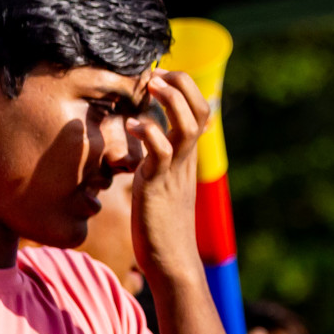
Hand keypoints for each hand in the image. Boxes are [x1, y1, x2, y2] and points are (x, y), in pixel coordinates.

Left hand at [125, 68, 209, 286]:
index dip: (186, 88)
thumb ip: (158, 160)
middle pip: (199, 111)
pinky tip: (133, 125)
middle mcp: (187, 160)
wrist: (170, 260)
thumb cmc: (161, 225)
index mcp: (188, 157)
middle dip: (182, 85)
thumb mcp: (162, 184)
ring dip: (170, 101)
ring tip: (152, 86)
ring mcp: (174, 172)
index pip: (201, 111)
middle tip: (160, 73)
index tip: (163, 76)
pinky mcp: (157, 186)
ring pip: (186, 126)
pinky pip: (159, 153)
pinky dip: (148, 134)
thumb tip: (148, 141)